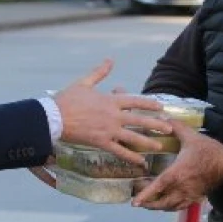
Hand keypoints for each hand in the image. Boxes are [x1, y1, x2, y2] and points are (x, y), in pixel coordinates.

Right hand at [53, 59, 172, 164]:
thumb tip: (110, 60)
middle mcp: (113, 115)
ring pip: (133, 136)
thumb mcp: (84, 83)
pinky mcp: (101, 142)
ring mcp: (109, 130)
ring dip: (148, 141)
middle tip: (169, 128)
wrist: (53, 117)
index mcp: (110, 100)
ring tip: (160, 146)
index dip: (149, 104)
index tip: (161, 106)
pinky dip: (131, 156)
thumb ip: (100, 72)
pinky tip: (141, 161)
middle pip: (139, 120)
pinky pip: (120, 151)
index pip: (135, 101)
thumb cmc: (67, 99)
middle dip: (156, 124)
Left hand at [132, 122, 222, 210]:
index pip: (158, 187)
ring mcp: (189, 195)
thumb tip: (162, 117)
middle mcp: (181, 187)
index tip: (135, 202)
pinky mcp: (196, 197)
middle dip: (148, 204)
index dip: (145, 195)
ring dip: (158, 207)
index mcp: (177, 173)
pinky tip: (167, 203)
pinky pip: (180, 207)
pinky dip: (171, 207)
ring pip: (170, 207)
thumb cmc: (209, 150)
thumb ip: (176, 127)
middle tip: (138, 202)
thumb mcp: (191, 136)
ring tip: (149, 204)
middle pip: (161, 202)